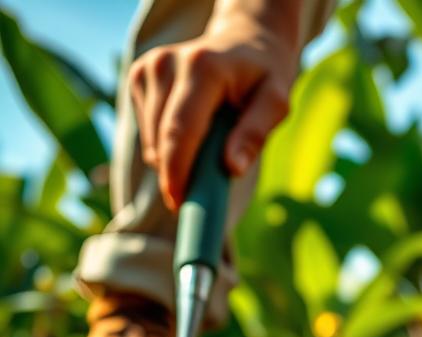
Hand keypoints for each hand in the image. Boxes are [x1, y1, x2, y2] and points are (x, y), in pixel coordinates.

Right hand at [129, 2, 299, 209]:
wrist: (246, 42)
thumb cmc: (265, 77)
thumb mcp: (277, 103)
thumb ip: (255, 134)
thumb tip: (231, 168)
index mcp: (202, 68)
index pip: (180, 131)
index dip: (177, 173)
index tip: (180, 205)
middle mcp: (167, 63)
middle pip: (161, 139)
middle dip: (177, 175)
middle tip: (200, 196)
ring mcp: (148, 68)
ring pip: (151, 141)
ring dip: (175, 159)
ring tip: (209, 147)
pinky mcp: (139, 76)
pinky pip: (148, 132)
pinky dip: (168, 144)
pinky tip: (193, 130)